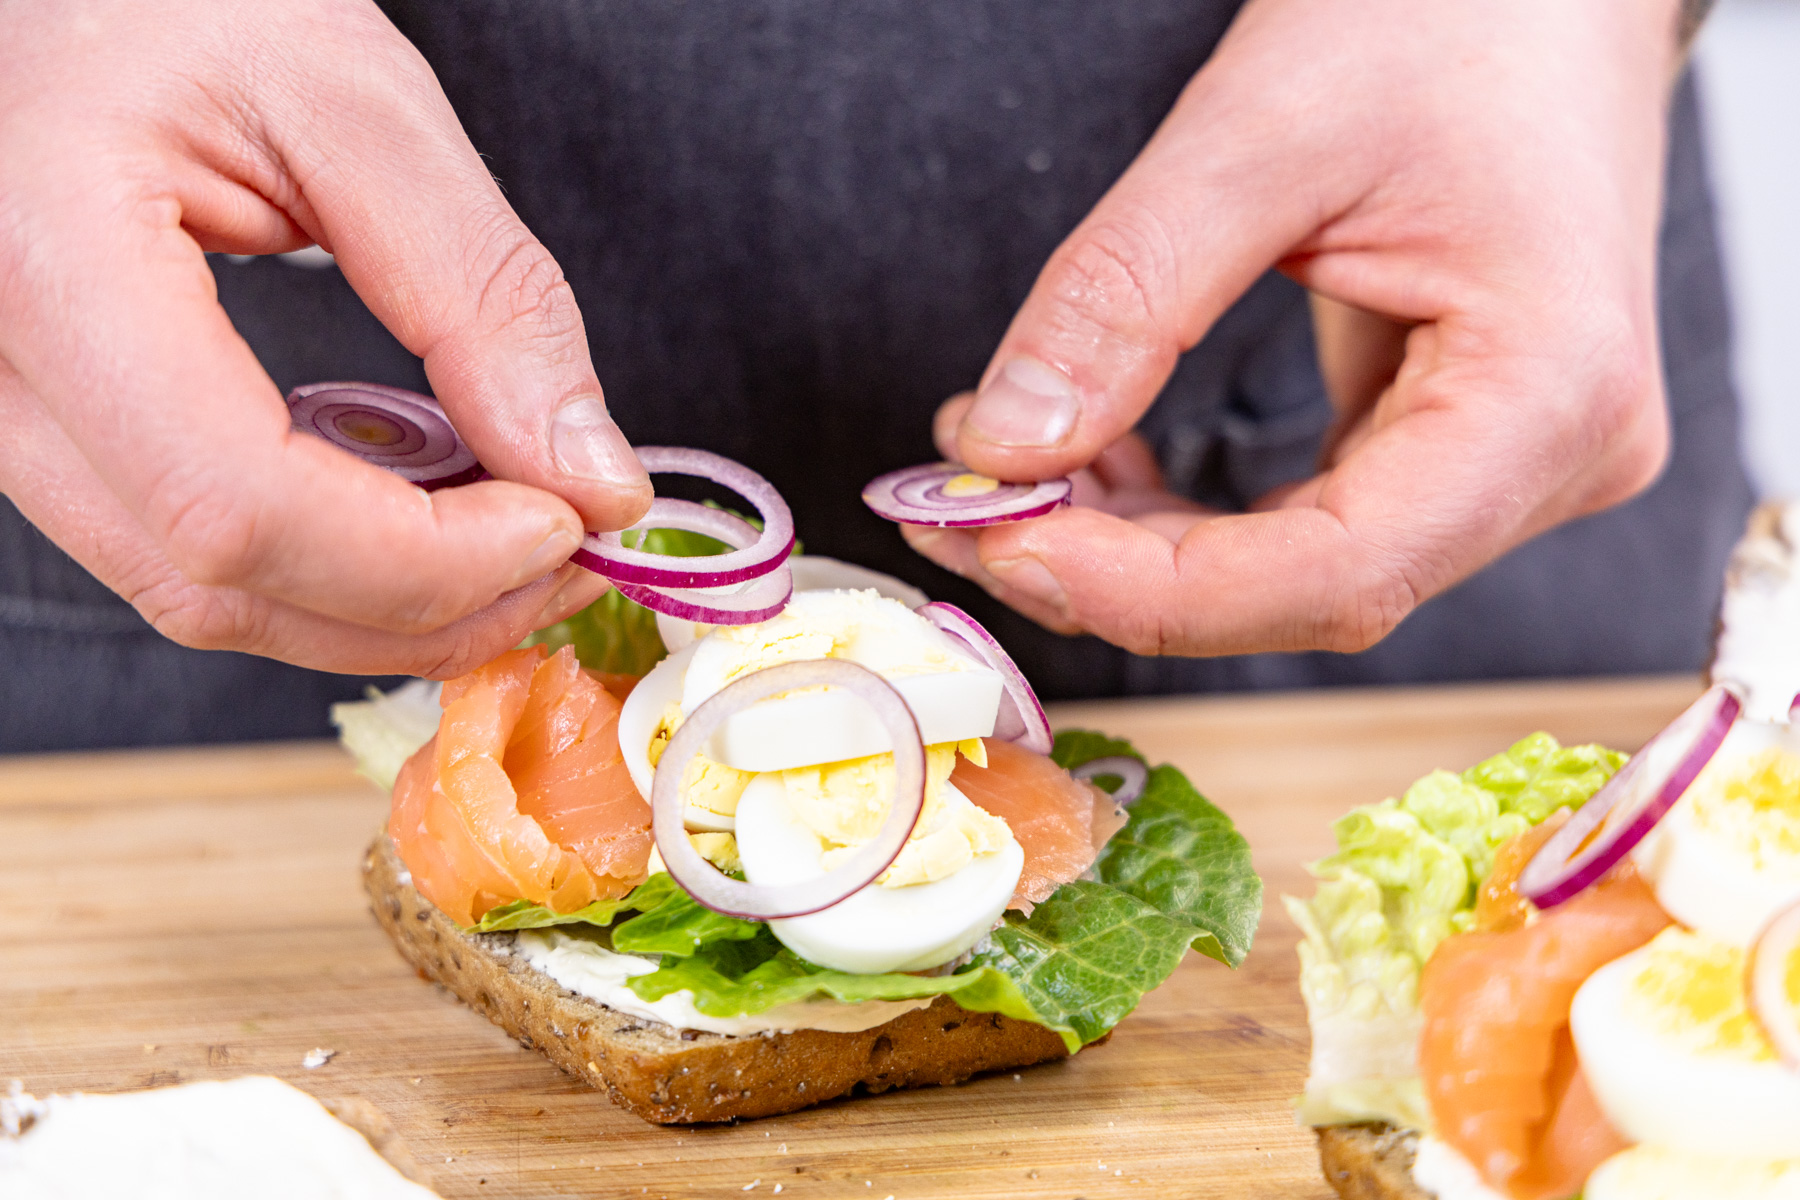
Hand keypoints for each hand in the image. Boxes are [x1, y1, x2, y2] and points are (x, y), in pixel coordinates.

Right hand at [0, 0, 650, 676]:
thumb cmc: (184, 1)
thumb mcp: (361, 107)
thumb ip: (483, 298)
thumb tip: (587, 476)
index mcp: (45, 255)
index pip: (237, 503)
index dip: (424, 558)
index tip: (563, 525)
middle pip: (218, 581)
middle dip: (429, 602)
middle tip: (570, 550)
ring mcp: (5, 409)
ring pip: (201, 595)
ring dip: (386, 602)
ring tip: (516, 533)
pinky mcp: (52, 426)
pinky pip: (190, 550)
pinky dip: (331, 565)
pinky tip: (429, 516)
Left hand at [908, 0, 1682, 656]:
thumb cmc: (1444, 15)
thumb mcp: (1257, 134)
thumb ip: (1124, 298)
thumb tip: (1003, 447)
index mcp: (1550, 390)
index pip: (1338, 573)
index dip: (1152, 592)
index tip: (1003, 545)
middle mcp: (1553, 455)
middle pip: (1307, 590)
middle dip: (1117, 569)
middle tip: (961, 514)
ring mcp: (1510, 461)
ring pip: (1292, 572)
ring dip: (1134, 544)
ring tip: (1006, 472)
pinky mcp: (1454, 442)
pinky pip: (1301, 523)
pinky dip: (1181, 512)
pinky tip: (1091, 455)